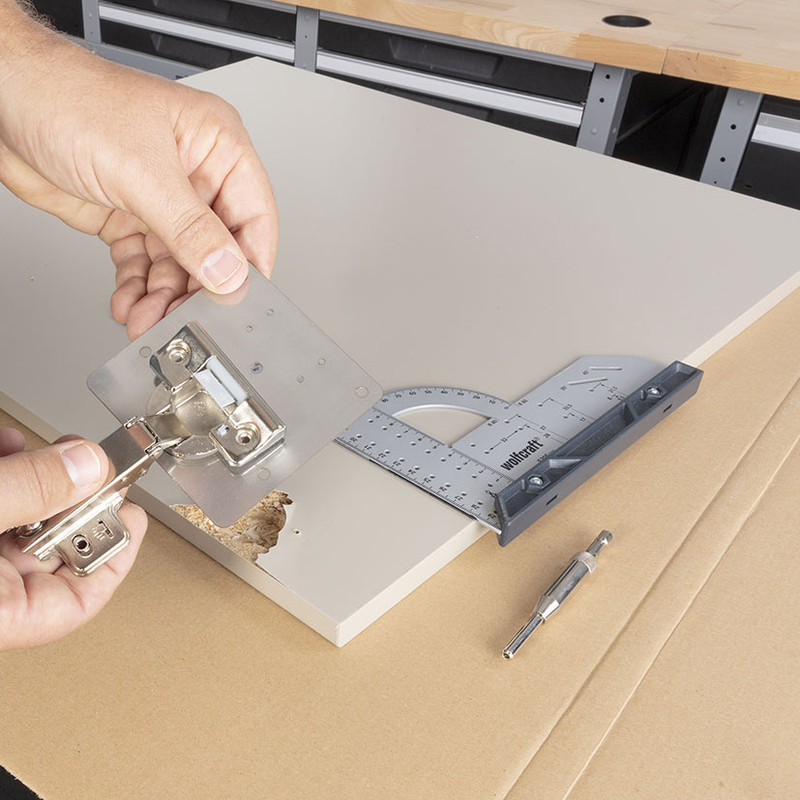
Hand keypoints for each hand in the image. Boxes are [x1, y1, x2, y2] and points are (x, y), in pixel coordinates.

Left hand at [0, 7, 277, 338]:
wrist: (3, 98)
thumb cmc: (67, 99)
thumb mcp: (142, 171)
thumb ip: (191, 229)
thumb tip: (229, 272)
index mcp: (217, 146)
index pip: (254, 216)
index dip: (249, 263)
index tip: (239, 299)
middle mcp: (194, 174)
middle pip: (215, 249)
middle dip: (196, 287)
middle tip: (185, 316)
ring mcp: (161, 198)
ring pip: (178, 264)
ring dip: (163, 296)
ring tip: (149, 317)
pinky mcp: (128, 217)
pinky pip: (144, 264)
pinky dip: (137, 288)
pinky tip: (131, 303)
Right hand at [0, 428, 146, 650]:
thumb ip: (29, 493)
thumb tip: (86, 470)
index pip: (76, 604)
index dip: (117, 558)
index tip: (135, 516)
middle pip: (51, 548)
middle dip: (75, 496)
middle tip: (92, 464)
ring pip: (21, 517)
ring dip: (38, 475)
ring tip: (48, 449)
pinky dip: (6, 468)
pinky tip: (8, 445)